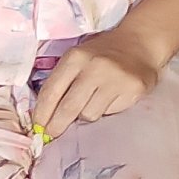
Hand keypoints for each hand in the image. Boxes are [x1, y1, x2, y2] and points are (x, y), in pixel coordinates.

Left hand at [32, 23, 163, 140]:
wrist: (140, 42)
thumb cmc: (102, 53)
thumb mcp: (78, 58)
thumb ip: (62, 82)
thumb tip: (45, 116)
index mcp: (76, 57)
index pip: (52, 91)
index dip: (42, 113)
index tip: (38, 127)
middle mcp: (95, 67)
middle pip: (68, 108)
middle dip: (57, 125)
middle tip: (52, 135)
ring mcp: (115, 79)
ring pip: (90, 114)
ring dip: (87, 113)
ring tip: (93, 101)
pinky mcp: (133, 90)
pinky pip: (111, 112)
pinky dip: (107, 109)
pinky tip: (111, 97)